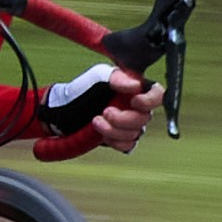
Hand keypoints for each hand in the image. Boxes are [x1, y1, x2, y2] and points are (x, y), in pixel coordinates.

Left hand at [41, 64, 160, 151]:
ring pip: (135, 133)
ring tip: (95, 122)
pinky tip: (101, 135)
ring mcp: (130, 125)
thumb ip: (117, 78)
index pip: (157, 95)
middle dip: (124, 118)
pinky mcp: (121, 139)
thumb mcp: (98, 76)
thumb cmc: (83, 89)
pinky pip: (128, 145)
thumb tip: (136, 85)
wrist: (64, 111)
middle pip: (145, 118)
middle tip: (105, 112)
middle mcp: (137, 108)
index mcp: (136, 89)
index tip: (134, 101)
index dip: (150, 100)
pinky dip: (115, 141)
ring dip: (114, 130)